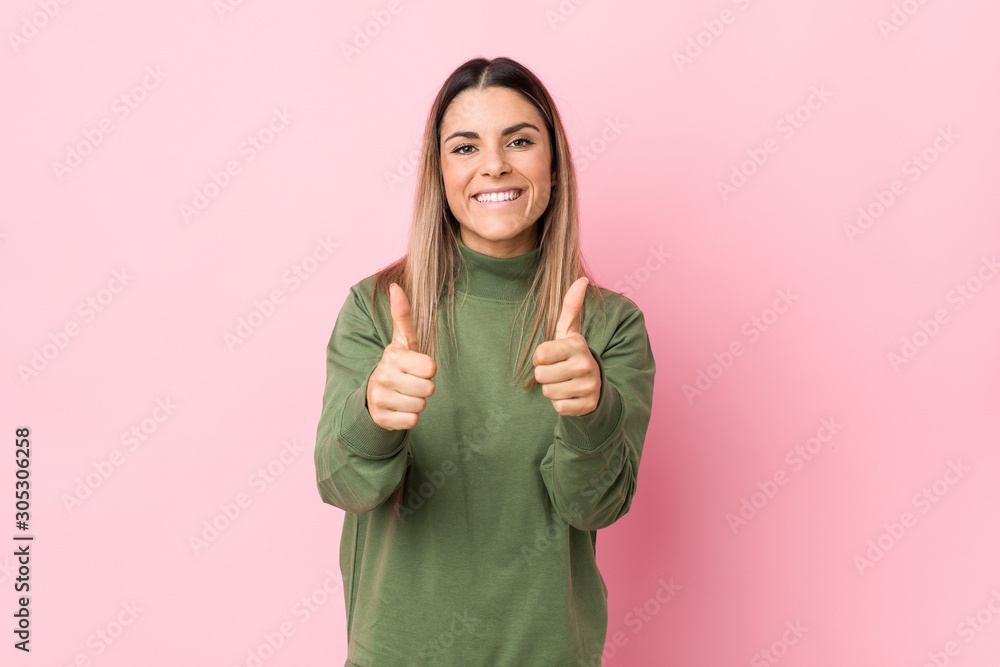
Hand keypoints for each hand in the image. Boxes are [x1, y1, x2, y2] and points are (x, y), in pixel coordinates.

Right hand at [366, 282, 435, 429]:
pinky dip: (409, 417)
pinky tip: (399, 408)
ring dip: (417, 402)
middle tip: (411, 382)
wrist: (374, 394)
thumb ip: (403, 315)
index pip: (431, 367)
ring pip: (421, 405)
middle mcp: (384, 376)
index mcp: (393, 356)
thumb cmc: (398, 364)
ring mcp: (381, 398)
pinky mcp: (382, 418)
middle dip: (424, 387)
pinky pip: (412, 421)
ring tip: (404, 394)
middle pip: (428, 388)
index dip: (428, 369)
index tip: (417, 366)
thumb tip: (395, 285)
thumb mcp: (402, 341)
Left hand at [532, 277, 600, 415]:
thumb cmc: (573, 355)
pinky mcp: (587, 406)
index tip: (550, 356)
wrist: (596, 385)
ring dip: (553, 390)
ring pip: (548, 392)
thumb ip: (571, 306)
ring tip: (565, 383)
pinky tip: (571, 395)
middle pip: (541, 375)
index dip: (540, 357)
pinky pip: (558, 407)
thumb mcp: (570, 332)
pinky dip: (561, 404)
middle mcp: (586, 365)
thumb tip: (582, 279)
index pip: (540, 354)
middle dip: (545, 375)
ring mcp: (588, 386)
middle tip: (558, 371)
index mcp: (577, 345)